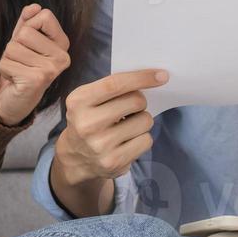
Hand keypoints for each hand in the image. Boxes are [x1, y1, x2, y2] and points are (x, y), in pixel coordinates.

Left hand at [0, 4, 71, 125]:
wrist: (13, 101)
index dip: (29, 26)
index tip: (30, 44)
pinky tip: (15, 79)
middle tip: (22, 61)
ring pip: (13, 47)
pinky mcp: (36, 80)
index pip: (44, 15)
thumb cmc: (20, 68)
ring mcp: (51, 69)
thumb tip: (34, 6)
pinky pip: (6, 62)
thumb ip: (28, 22)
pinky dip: (5, 70)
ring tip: (18, 70)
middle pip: (26, 32)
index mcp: (62, 44)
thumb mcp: (23, 41)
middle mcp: (62, 57)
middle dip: (15, 45)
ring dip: (9, 59)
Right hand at [54, 69, 168, 185]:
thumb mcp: (88, 99)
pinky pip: (146, 140)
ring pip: (145, 121)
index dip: (141, 78)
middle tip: (133, 107)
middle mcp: (87, 123)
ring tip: (128, 126)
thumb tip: (151, 78)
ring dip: (142, 120)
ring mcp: (100, 145)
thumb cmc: (89, 120)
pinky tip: (129, 141)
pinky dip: (142, 138)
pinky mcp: (113, 161)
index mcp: (79, 101)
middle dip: (141, 101)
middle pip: (136, 101)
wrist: (75, 158)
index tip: (162, 75)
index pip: (115, 84)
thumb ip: (112, 87)